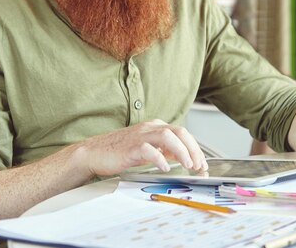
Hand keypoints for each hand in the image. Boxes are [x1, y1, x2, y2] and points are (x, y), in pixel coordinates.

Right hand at [83, 119, 207, 175]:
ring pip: (167, 136)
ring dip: (181, 151)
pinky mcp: (130, 147)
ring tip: (187, 165)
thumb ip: (164, 149)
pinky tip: (165, 167)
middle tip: (198, 165)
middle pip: (179, 132)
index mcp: (155, 127)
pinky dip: (160, 158)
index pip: (182, 133)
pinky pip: (149, 150)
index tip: (201, 162)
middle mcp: (150, 128)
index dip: (195, 147)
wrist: (94, 152)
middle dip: (192, 149)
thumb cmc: (119, 150)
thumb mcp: (147, 148)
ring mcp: (140, 136)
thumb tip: (183, 156)